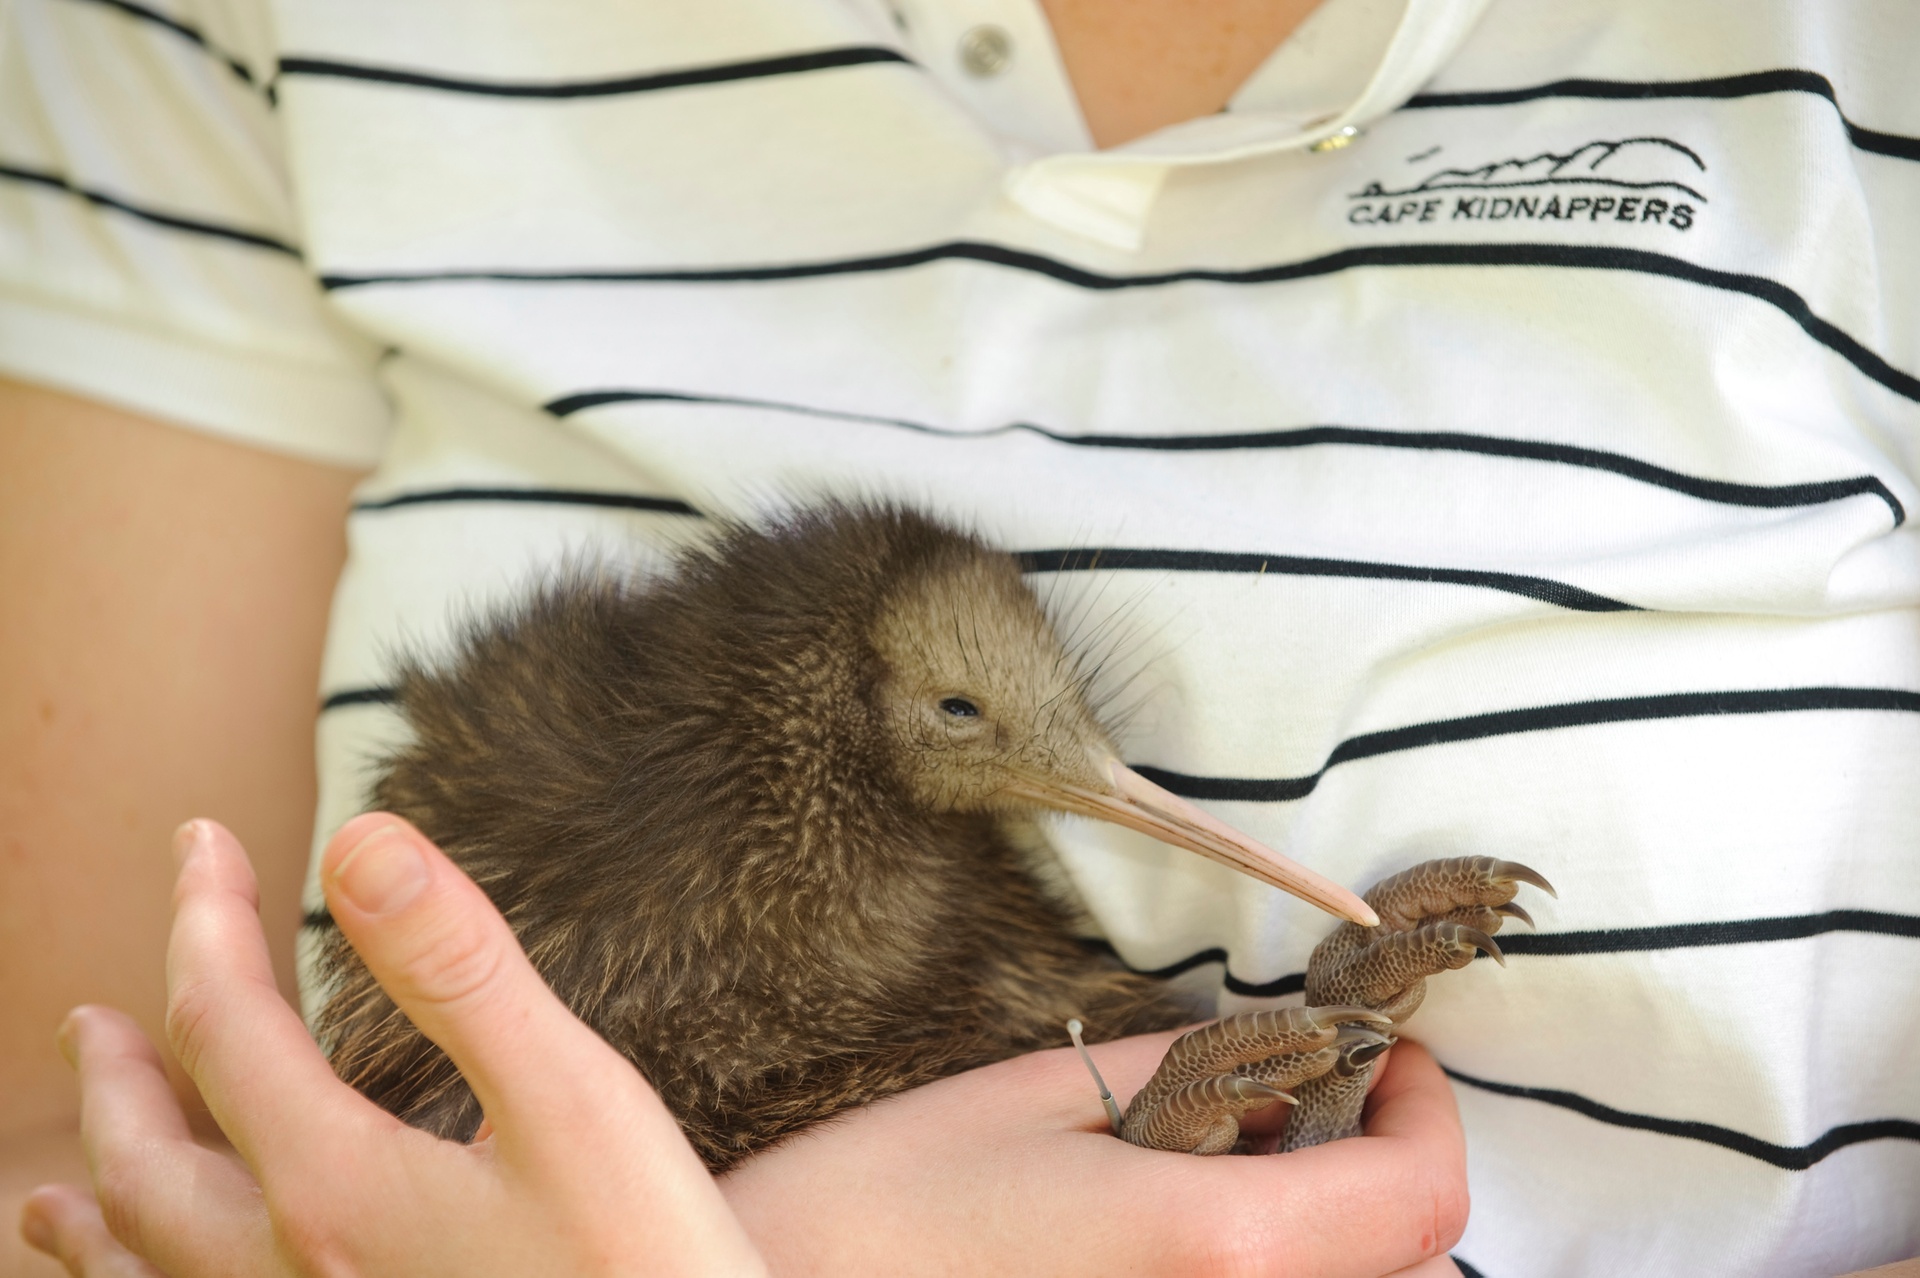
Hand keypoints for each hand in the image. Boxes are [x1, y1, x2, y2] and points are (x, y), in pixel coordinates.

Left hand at [18, 816, 766, 1276]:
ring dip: (100, 1207)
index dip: (204, 920)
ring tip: (50, 1188)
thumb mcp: (573, 1101)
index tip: (204, 843)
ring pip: (156, 1272)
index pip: (225, 1027)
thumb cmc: (644, 1266)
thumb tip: (361, 846)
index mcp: (337, 1185)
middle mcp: (292, 1270)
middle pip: (152, 1161)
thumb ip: (460, 972)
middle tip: (90, 1014)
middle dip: (121, 1070)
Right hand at [721, 1016, 1467, 1274]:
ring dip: (1338, 1250)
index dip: (1429, 1116)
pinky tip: (1187, 1253)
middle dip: (1387, 1182)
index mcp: (1215, 1252)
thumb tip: (1276, 1079)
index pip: (1418, 1201)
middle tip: (1315, 1108)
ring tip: (1248, 1179)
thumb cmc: (878, 1213)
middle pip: (1408, 1275)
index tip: (1390, 1059)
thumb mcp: (1034, 1102)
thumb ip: (1183, 1080)